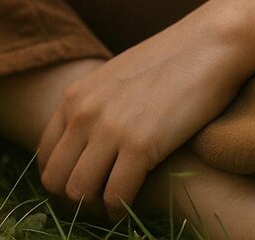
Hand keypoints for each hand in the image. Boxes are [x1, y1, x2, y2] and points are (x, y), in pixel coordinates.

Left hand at [37, 14, 247, 220]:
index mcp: (74, 96)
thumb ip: (95, 105)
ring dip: (94, 208)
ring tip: (112, 207)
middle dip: (73, 199)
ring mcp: (110, 128)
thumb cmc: (170, 63)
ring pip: (79, 192)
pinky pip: (115, 195)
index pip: (45, 155)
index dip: (60, 179)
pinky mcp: (141, 145)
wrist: (209, 45)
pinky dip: (119, 210)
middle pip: (56, 178)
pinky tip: (129, 208)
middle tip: (96, 203)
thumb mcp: (116, 78)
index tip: (82, 187)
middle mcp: (83, 113)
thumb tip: (88, 139)